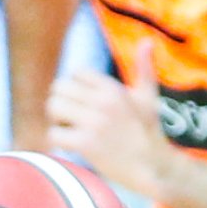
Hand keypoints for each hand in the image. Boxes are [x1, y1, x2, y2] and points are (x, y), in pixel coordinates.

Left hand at [44, 73, 171, 197]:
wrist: (152, 166)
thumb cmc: (148, 131)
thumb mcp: (147, 96)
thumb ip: (144, 68)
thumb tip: (146, 41)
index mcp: (113, 88)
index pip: (76, 73)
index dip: (75, 87)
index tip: (83, 102)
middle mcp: (102, 102)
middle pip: (58, 88)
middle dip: (61, 102)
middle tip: (71, 116)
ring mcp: (93, 122)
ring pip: (53, 108)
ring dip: (57, 119)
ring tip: (69, 129)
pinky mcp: (85, 143)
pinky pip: (54, 134)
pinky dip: (58, 141)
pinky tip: (71, 145)